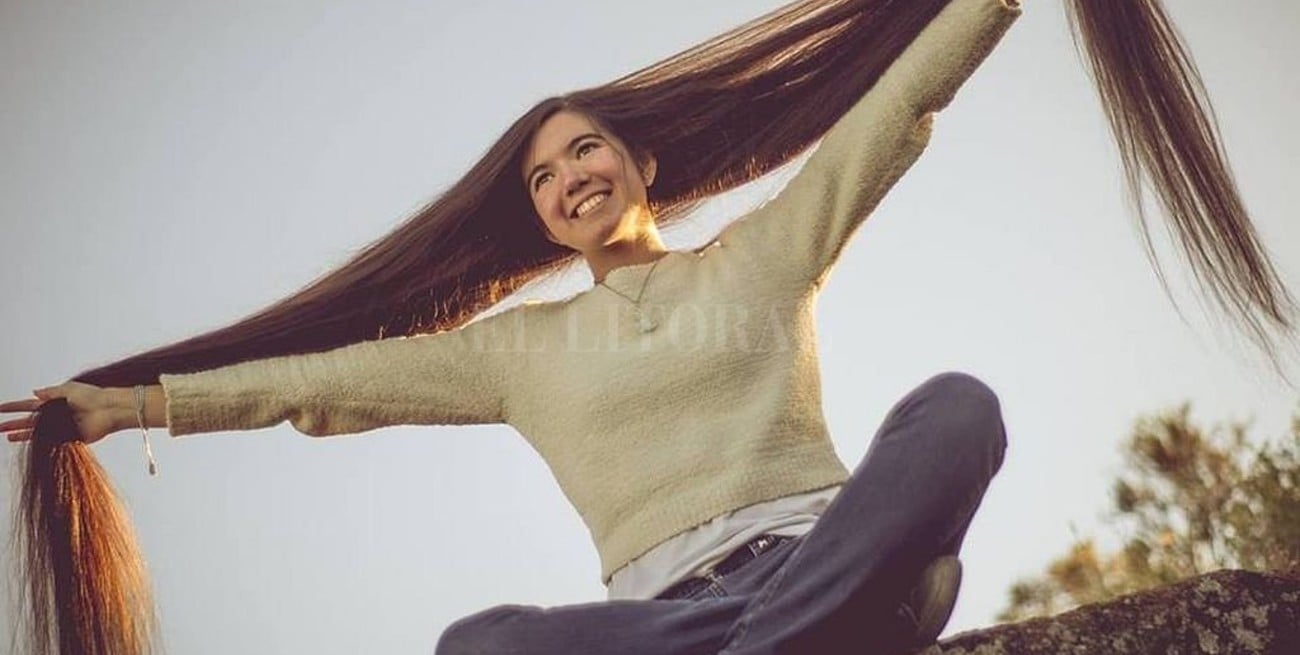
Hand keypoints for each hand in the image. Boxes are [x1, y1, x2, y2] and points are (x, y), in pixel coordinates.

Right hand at [1, 381, 126, 444]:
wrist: (108, 410)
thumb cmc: (93, 397)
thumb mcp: (69, 389)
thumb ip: (50, 392)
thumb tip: (33, 392)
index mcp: (54, 402)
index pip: (29, 404)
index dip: (14, 407)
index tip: (0, 408)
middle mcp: (55, 415)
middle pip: (29, 420)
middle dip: (13, 423)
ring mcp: (60, 427)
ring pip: (37, 432)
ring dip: (22, 434)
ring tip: (7, 437)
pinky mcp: (68, 438)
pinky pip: (50, 441)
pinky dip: (39, 442)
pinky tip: (28, 443)